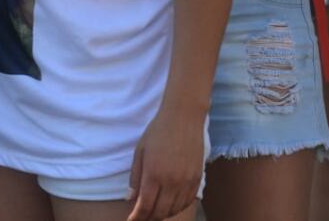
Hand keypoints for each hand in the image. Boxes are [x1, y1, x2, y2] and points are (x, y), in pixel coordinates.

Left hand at [127, 103, 203, 220]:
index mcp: (154, 174)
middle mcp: (171, 181)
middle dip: (149, 217)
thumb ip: (135, 177)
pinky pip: (187, 202)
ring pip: (175, 209)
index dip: (137, 217)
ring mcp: (186, 181)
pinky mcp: (197, 179)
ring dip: (163, 214)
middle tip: (141, 216)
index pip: (145, 205)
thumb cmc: (157, 132)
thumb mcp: (140, 151)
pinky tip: (170, 205)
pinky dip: (177, 208)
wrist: (183, 118)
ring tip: (154, 212)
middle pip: (160, 211)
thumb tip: (131, 199)